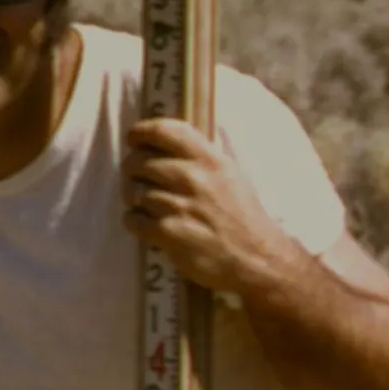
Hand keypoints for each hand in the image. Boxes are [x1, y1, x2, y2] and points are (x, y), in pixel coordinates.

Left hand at [121, 117, 295, 297]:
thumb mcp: (234, 174)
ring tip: (143, 203)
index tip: (133, 138)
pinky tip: (144, 223)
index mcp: (209, 159)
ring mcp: (180, 206)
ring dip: (133, 197)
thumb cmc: (243, 215)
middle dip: (131, 168)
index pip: (165, 131)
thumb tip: (196, 131)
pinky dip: (134, 221)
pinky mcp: (169, 234)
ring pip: (135, 191)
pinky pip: (134, 219)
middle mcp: (193, 178)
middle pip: (140, 161)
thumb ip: (212, 152)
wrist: (256, 258)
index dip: (141, 131)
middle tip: (135, 176)